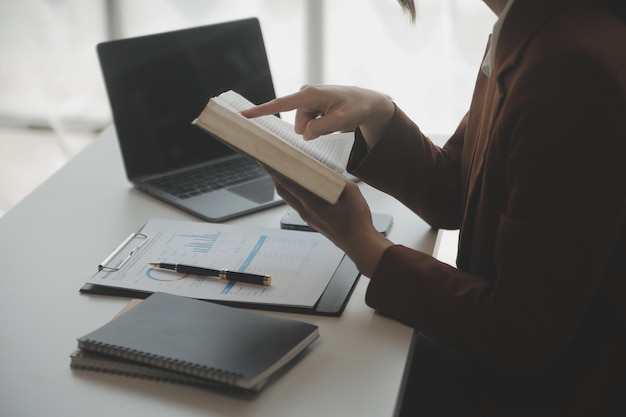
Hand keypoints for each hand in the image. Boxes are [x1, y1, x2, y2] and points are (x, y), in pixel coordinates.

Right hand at [241, 85, 394, 147]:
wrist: (365, 102)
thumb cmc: (356, 108)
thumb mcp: (342, 120)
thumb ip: (321, 128)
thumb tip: (304, 134)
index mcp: (309, 94)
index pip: (280, 105)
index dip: (261, 111)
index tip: (242, 115)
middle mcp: (304, 94)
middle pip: (299, 126)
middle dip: (314, 130)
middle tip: (333, 121)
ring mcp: (306, 101)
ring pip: (304, 129)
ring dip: (318, 128)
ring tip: (333, 118)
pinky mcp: (309, 107)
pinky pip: (308, 126)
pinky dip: (319, 127)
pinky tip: (330, 118)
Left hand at [267, 167, 392, 276]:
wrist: (358, 243)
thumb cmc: (355, 222)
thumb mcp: (351, 193)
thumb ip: (338, 179)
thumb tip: (329, 171)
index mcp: (311, 203)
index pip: (287, 183)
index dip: (274, 170)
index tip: (266, 159)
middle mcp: (305, 211)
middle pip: (282, 190)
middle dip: (274, 174)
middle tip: (269, 161)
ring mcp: (307, 216)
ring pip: (289, 197)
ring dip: (283, 183)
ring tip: (281, 170)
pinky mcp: (312, 219)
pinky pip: (298, 202)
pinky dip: (294, 191)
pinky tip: (300, 185)